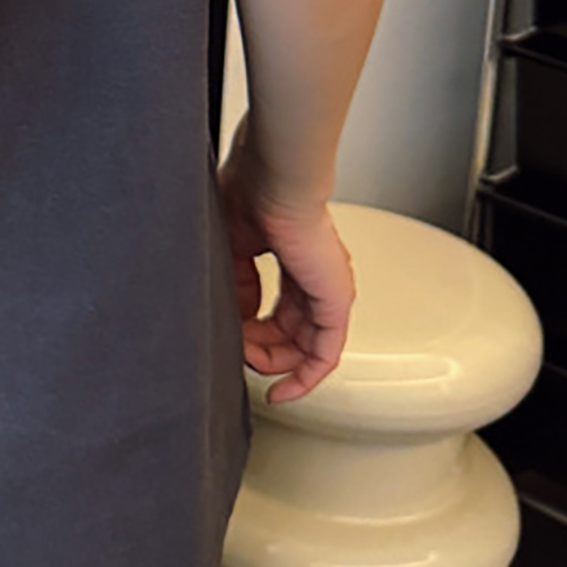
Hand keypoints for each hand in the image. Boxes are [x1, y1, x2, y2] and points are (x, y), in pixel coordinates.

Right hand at [216, 115, 355, 404]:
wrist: (275, 178)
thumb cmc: (252, 191)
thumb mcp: (232, 243)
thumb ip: (238, 281)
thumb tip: (240, 315)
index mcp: (293, 255)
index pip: (280, 306)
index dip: (253, 329)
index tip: (231, 339)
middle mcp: (315, 275)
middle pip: (293, 330)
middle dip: (260, 347)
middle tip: (235, 349)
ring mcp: (328, 289)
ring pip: (307, 345)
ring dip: (274, 361)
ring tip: (248, 364)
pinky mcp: (335, 301)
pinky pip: (324, 353)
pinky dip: (304, 376)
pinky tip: (284, 389)